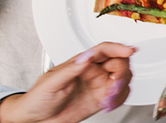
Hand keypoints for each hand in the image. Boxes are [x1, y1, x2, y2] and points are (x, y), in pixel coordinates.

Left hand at [0, 42, 133, 122]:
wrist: (36, 120)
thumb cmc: (38, 99)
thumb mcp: (51, 82)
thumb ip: (70, 69)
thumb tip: (86, 57)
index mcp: (81, 62)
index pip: (104, 50)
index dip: (118, 48)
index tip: (129, 51)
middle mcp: (92, 71)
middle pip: (118, 63)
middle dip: (121, 73)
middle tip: (114, 84)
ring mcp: (97, 85)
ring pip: (122, 78)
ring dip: (121, 88)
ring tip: (109, 98)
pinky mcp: (100, 99)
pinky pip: (119, 95)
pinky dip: (120, 99)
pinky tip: (110, 104)